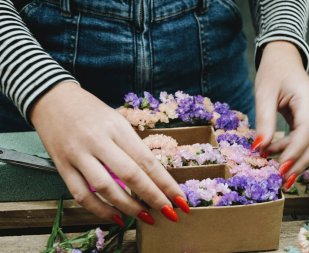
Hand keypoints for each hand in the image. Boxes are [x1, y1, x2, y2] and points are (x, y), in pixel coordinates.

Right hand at [30, 82, 187, 224]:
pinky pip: (81, 194)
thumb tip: (151, 176)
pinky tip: (116, 217)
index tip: (180, 199)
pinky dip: (99, 209)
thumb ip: (131, 146)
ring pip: (106, 187)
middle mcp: (98, 141)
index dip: (165, 182)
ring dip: (128, 207)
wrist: (52, 99)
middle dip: (153, 197)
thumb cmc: (91, 110)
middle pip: (130, 175)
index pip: (146, 160)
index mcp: (117, 127)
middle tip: (169, 212)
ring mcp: (78, 154)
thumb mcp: (117, 120)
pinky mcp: (61, 166)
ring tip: (145, 217)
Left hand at [254, 41, 308, 188]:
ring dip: (297, 159)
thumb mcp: (264, 94)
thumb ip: (264, 121)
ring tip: (275, 168)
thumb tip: (259, 148)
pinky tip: (275, 153)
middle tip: (283, 181)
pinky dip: (292, 149)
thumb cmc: (273, 73)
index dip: (294, 152)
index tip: (279, 169)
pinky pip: (306, 139)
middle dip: (301, 163)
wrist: (282, 59)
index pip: (306, 132)